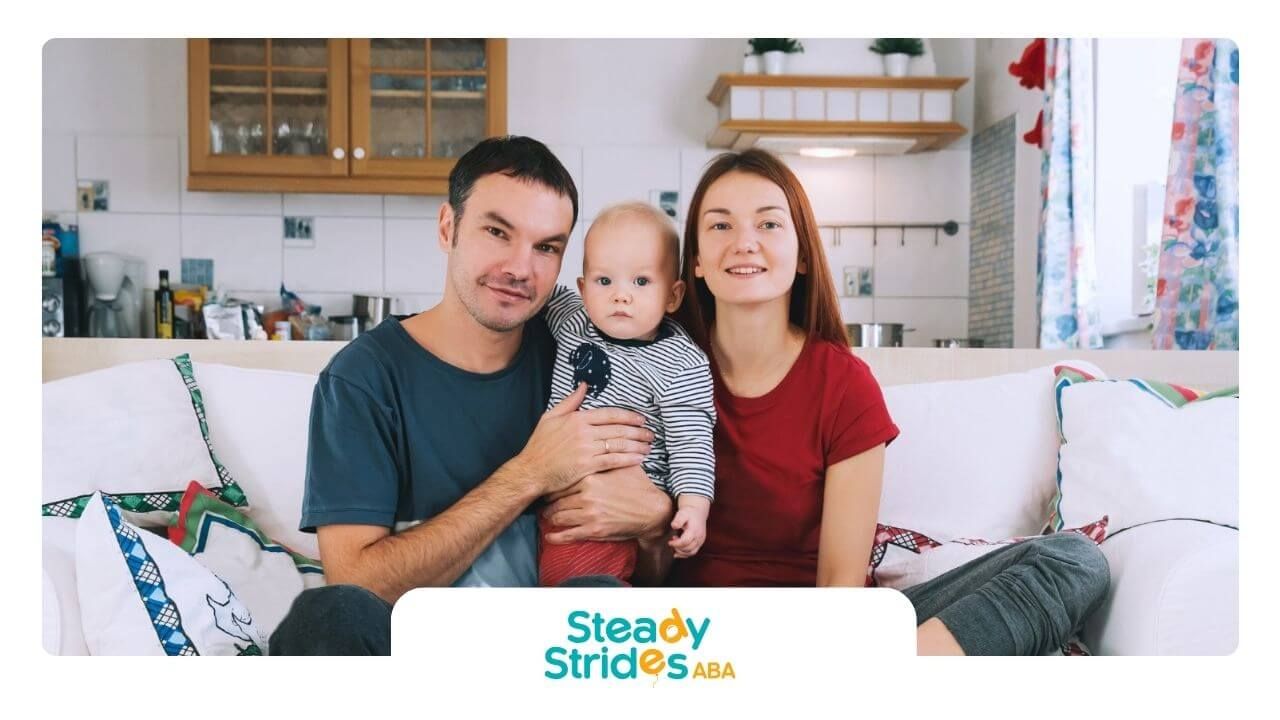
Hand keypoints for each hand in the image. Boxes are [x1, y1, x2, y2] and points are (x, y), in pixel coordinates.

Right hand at [514, 383, 651, 494]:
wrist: (530, 471)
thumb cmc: (539, 446)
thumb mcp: (550, 417)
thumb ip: (570, 401)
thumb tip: (584, 385)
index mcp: (577, 419)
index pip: (610, 414)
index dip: (628, 416)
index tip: (641, 419)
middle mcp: (583, 432)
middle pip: (618, 430)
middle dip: (638, 431)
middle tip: (650, 433)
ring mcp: (586, 450)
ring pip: (619, 445)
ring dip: (637, 445)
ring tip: (648, 446)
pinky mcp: (587, 466)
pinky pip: (613, 461)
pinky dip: (629, 459)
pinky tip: (639, 459)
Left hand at [542, 465, 672, 543]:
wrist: (653, 511)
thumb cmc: (638, 487)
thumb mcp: (623, 466)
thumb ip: (606, 455)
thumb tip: (596, 439)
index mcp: (592, 476)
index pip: (563, 478)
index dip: (554, 482)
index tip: (550, 482)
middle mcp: (587, 494)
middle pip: (556, 497)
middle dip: (548, 500)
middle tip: (543, 500)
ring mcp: (589, 513)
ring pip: (558, 516)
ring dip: (550, 517)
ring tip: (546, 516)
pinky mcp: (594, 530)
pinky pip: (568, 534)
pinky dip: (556, 536)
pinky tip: (549, 536)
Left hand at [669, 508, 706, 558]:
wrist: (698, 512)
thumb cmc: (688, 513)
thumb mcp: (682, 513)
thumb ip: (678, 520)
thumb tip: (674, 526)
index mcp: (694, 530)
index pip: (685, 542)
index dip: (676, 544)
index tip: (669, 542)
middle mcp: (699, 537)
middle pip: (688, 549)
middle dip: (678, 548)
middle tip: (671, 542)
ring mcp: (701, 541)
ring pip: (691, 552)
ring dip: (681, 552)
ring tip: (675, 545)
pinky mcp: (700, 543)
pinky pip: (693, 552)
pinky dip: (685, 554)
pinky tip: (677, 552)